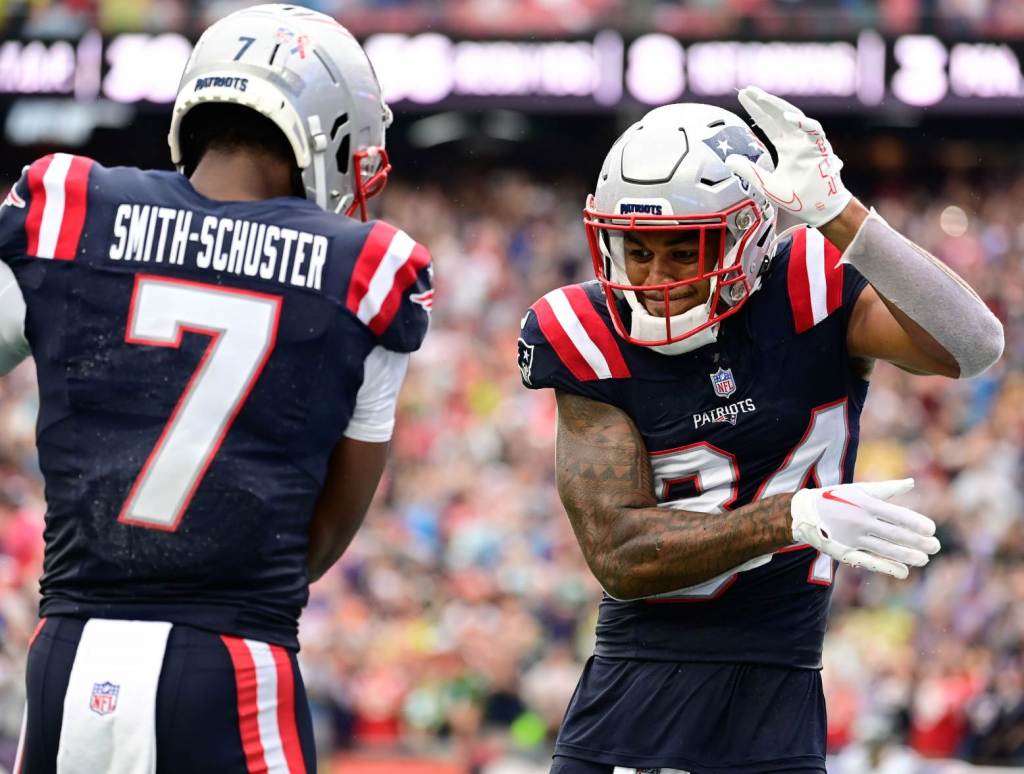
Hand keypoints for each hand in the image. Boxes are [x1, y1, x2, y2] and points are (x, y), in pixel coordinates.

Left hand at [725, 86, 852, 227]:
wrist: (819, 211)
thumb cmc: (797, 199)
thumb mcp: (766, 184)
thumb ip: (749, 171)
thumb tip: (729, 159)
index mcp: (786, 147)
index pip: (768, 124)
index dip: (756, 111)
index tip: (743, 97)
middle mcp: (797, 141)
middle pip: (778, 115)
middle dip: (764, 102)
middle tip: (748, 90)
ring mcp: (810, 143)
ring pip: (795, 117)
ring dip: (778, 106)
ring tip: (761, 97)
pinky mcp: (822, 149)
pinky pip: (814, 131)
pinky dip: (802, 122)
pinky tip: (787, 116)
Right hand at [790, 479, 939, 578]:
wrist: (805, 513)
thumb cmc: (837, 498)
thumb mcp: (860, 489)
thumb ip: (887, 489)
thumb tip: (912, 482)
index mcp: (866, 504)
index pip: (897, 515)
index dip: (915, 522)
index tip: (931, 529)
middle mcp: (861, 522)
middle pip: (895, 534)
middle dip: (917, 541)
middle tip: (936, 546)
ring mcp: (854, 538)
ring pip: (885, 549)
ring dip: (907, 556)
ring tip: (924, 559)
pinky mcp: (846, 552)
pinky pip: (870, 561)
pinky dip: (888, 567)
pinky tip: (903, 572)